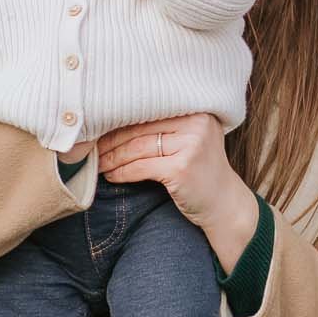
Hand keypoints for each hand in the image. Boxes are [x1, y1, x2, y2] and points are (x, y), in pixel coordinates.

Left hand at [96, 112, 249, 236]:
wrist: (225, 205)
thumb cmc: (202, 173)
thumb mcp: (189, 142)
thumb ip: (164, 128)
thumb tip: (114, 122)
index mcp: (197, 111)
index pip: (148, 112)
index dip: (120, 122)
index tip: (99, 131)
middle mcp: (197, 123)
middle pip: (141, 129)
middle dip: (111, 141)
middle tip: (92, 149)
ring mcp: (192, 145)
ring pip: (138, 148)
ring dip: (112, 158)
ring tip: (98, 164)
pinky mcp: (182, 168)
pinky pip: (141, 167)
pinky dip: (122, 172)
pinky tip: (112, 176)